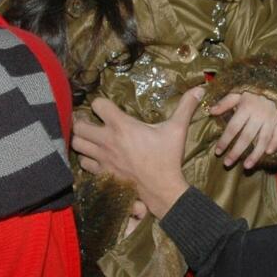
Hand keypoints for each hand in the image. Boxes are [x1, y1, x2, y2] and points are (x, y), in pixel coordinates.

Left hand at [71, 87, 202, 217]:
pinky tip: (93, 156)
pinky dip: (85, 158)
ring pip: (77, 144)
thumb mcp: (177, 129)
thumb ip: (186, 107)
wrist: (162, 188)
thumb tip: (200, 88)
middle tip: (88, 120)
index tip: (106, 107)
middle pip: (78, 126)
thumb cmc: (168, 157)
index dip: (100, 103)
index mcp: (122, 126)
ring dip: (81, 139)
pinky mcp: (102, 173)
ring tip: (88, 137)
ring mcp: (102, 159)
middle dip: (81, 120)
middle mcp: (107, 141)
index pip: (98, 104)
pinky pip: (83, 164)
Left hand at [211, 91, 276, 168]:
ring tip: (247, 166)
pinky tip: (268, 153)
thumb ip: (225, 102)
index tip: (218, 151)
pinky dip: (275, 144)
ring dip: (255, 154)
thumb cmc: (253, 87)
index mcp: (246, 107)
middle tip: (227, 163)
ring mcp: (271, 119)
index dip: (225, 140)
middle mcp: (259, 116)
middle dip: (236, 152)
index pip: (233, 128)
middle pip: (246, 137)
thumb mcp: (238, 91)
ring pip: (263, 140)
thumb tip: (211, 111)